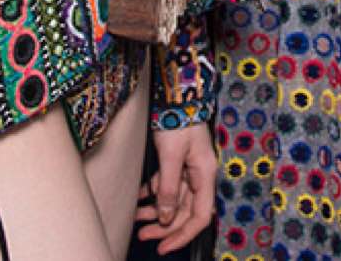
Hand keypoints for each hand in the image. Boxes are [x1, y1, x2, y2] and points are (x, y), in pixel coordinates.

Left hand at [136, 123, 216, 253]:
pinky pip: (166, 185)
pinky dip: (152, 193)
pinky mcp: (177, 161)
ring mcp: (188, 169)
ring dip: (156, 212)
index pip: (200, 217)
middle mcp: (199, 176)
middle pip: (185, 212)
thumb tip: (165, 217)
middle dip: (165, 227)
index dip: (183, 235)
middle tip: (143, 235)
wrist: (177, 94)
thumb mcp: (171, 156)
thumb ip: (168, 187)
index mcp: (205, 175)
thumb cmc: (178, 121)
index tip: (164, 247)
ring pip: (173, 200)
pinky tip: (138, 198)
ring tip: (136, 219)